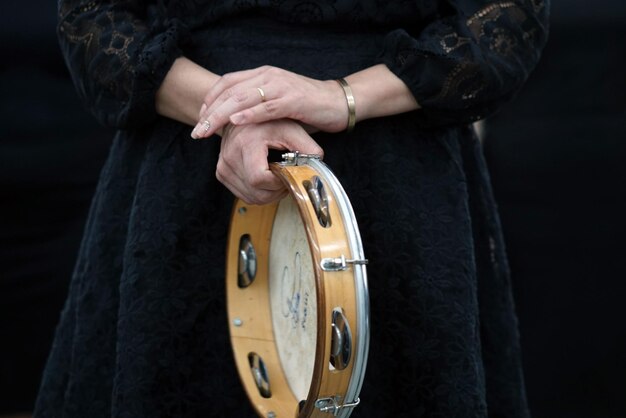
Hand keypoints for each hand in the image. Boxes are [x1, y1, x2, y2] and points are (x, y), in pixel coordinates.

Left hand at [191, 66, 347, 138]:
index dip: (210, 100)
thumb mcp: (277, 104)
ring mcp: (281, 86)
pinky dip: (249, 114)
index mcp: (262, 75)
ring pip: (243, 98)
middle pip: (230, 91)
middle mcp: (268, 76)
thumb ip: (257, 107)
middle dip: (210, 112)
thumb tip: (234, 123)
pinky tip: (235, 123)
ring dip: (222, 115)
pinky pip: (266, 106)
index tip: (200, 118)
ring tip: (208, 130)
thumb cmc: (307, 108)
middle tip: (197, 131)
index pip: (227, 82)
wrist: (338, 103)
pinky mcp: (293, 100)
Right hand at [216, 119, 323, 204]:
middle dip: (276, 190)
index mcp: (245, 142)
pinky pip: (243, 194)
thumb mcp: (293, 130)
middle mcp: (229, 155)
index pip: (259, 179)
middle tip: (285, 175)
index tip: (287, 173)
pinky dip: (257, 191)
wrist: (248, 115)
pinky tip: (266, 176)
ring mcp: (223, 165)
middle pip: (256, 193)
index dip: (277, 183)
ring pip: (250, 197)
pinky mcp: (221, 172)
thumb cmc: (271, 121)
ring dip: (268, 192)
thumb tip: (318, 167)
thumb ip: (308, 148)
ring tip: (276, 174)